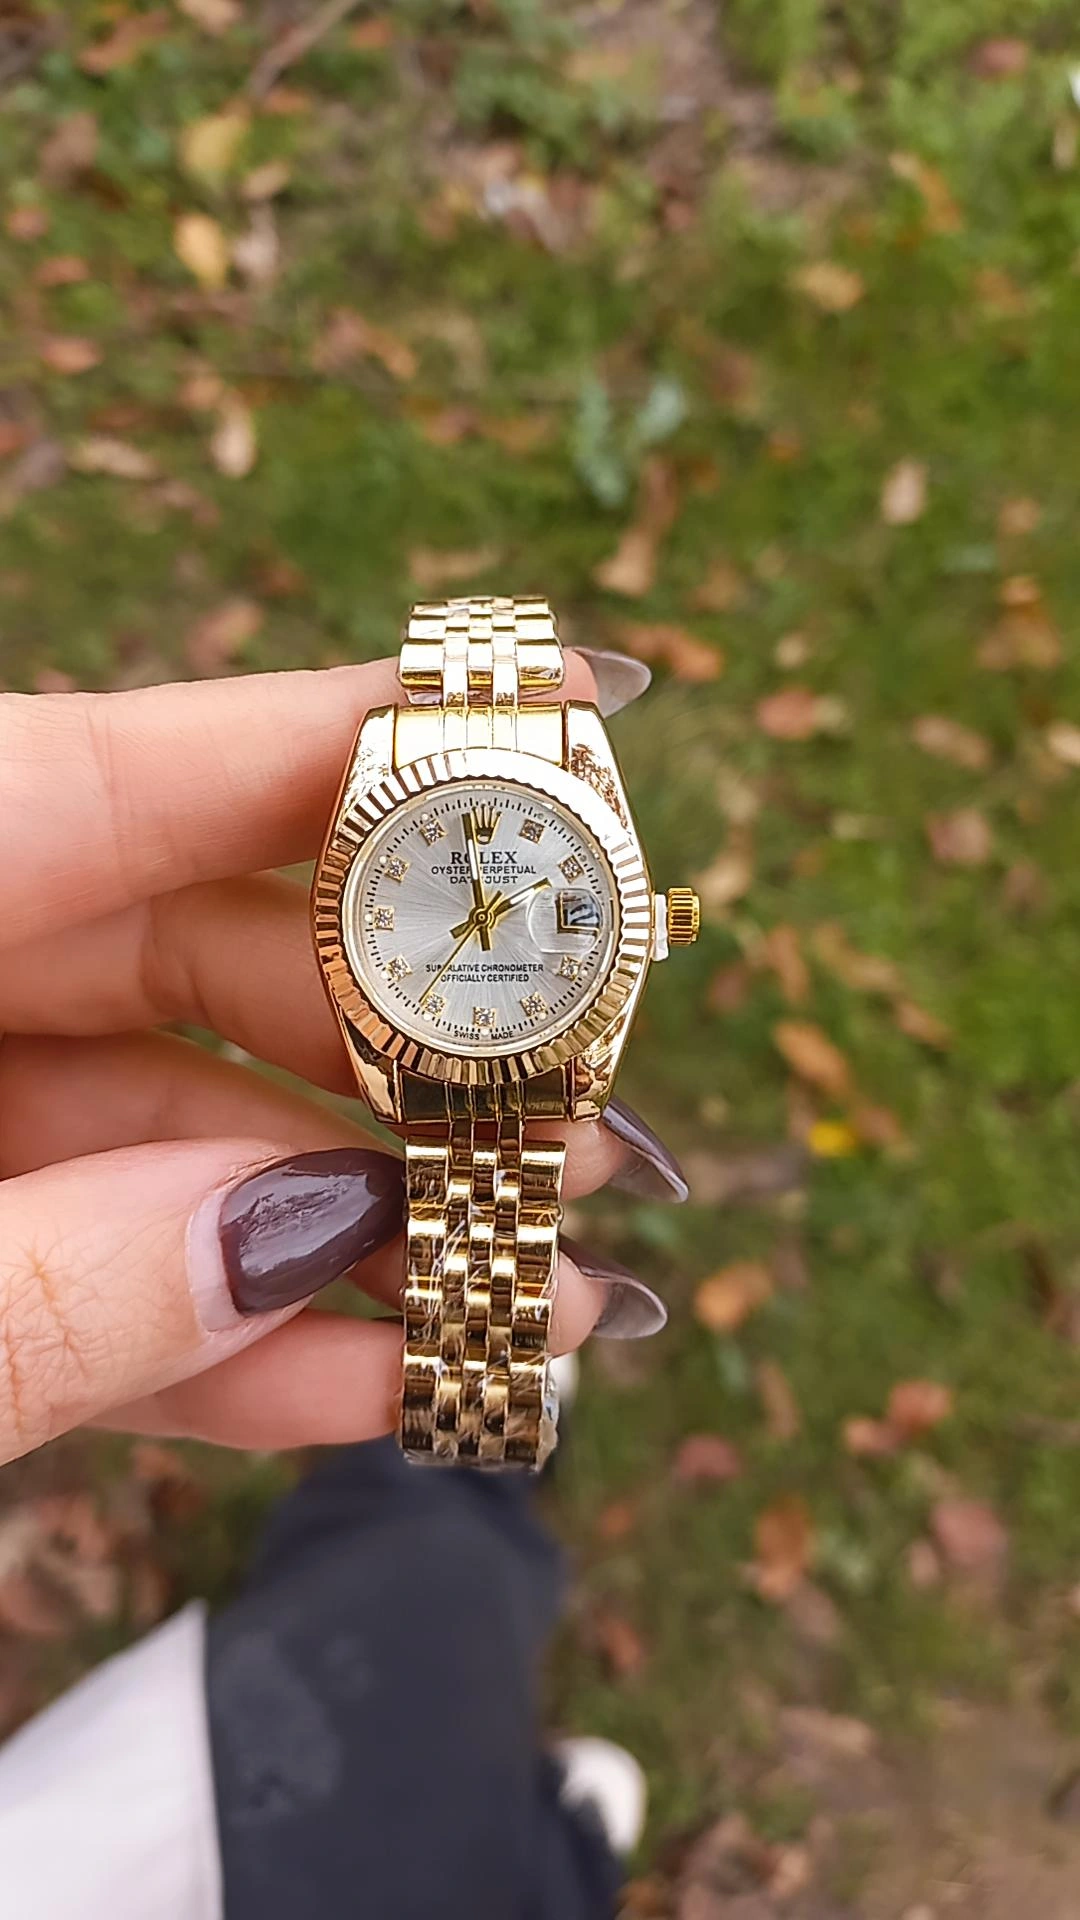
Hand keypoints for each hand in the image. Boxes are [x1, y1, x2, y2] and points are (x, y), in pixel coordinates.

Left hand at [0, 655, 647, 1466]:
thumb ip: (36, 1296)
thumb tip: (299, 1224)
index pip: (107, 776)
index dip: (337, 744)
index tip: (555, 708)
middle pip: (179, 950)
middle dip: (400, 1042)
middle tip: (581, 1110)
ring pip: (161, 1134)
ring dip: (352, 1223)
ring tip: (545, 1285)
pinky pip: (94, 1280)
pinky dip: (232, 1337)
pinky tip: (394, 1377)